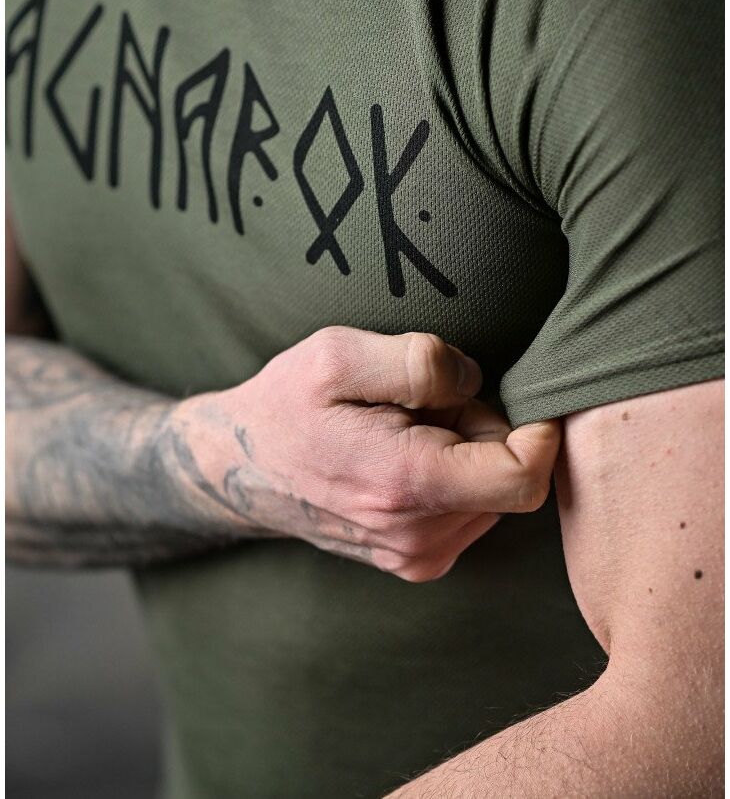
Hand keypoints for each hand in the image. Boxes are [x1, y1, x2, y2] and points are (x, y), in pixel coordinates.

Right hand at [172, 327, 560, 581]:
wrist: (238, 468)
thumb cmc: (286, 406)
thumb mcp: (337, 355)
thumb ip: (419, 361)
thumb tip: (476, 382)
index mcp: (406, 485)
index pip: (524, 477)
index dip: (537, 429)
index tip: (510, 395)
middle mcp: (419, 537)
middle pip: (510, 478)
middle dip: (484, 428)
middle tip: (424, 404)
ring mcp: (416, 556)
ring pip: (492, 495)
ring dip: (466, 453)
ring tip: (406, 430)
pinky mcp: (414, 560)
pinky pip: (469, 509)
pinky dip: (452, 476)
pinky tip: (403, 456)